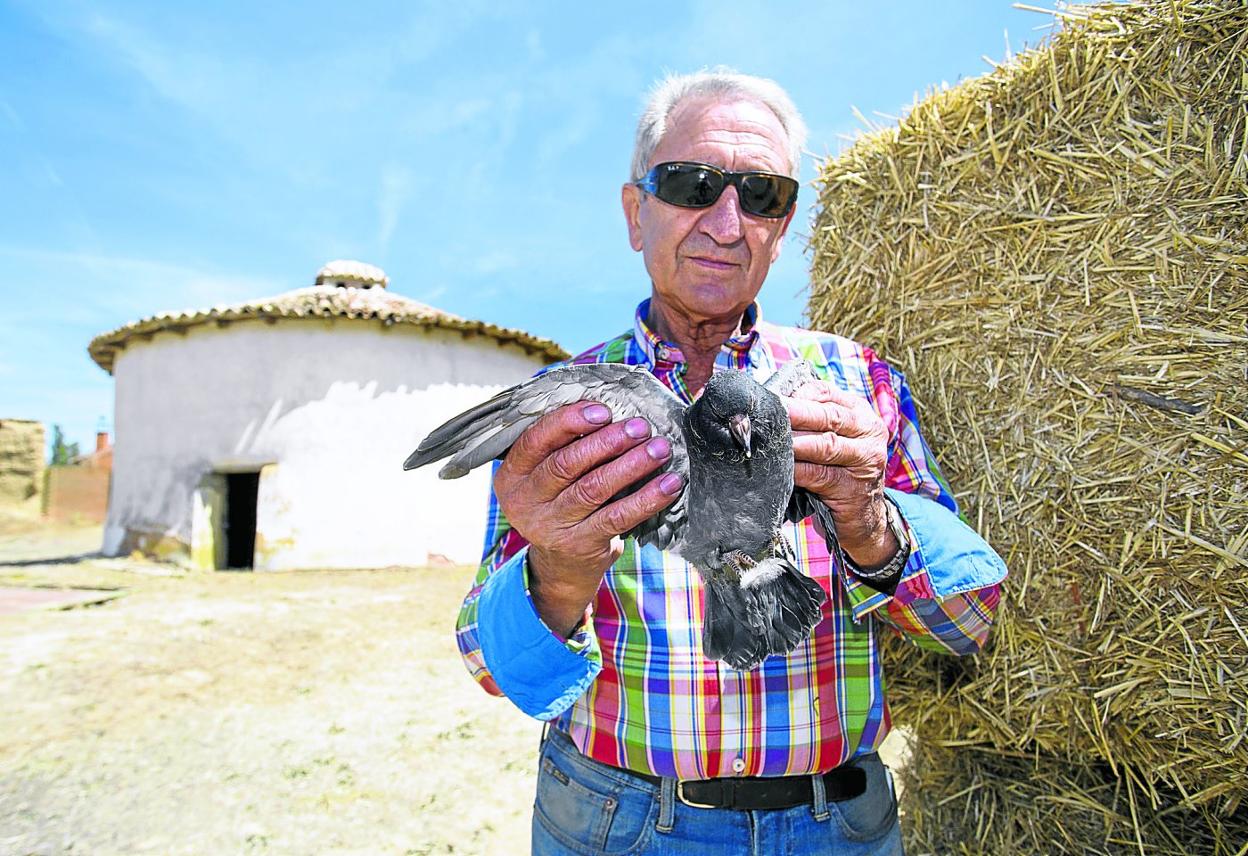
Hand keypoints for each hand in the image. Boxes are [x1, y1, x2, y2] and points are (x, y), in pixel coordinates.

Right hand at [493, 401, 682, 635]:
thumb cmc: (561, 503)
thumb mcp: (547, 477)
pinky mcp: (579, 545)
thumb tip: (608, 405)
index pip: (536, 440)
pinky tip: (668, 483)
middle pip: (566, 463)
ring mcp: (550, 526)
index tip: (603, 410)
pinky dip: (646, 498)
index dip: (569, 422)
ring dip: (631, 465)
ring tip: (658, 449)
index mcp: (512, 476)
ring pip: (594, 488)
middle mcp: (525, 502)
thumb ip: (563, 446)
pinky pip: (618, 517)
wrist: (561, 566)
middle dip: (607, 441)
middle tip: (640, 427)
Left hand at [783, 382, 895, 566]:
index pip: (827, 393)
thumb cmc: (837, 472)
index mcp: (861, 414)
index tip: (773, 397)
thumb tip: (770, 407)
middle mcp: (869, 433)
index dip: (799, 395)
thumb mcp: (831, 441)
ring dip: (794, 442)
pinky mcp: (853, 489)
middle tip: (768, 410)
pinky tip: (778, 468)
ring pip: (825, 445)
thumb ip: (811, 423)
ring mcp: (865, 461)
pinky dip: (796, 470)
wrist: (863, 519)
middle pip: (829, 417)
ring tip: (770, 439)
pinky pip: (818, 475)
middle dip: (795, 413)